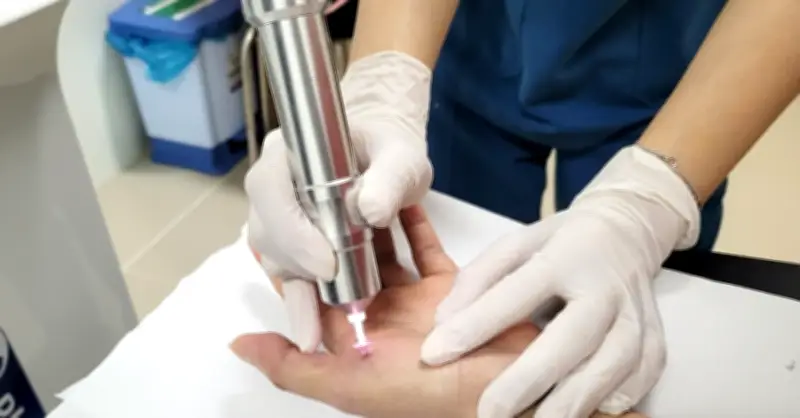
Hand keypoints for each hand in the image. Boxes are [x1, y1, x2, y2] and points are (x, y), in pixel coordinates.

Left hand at [232, 206, 646, 417]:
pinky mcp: (452, 285)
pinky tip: (399, 193)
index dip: (299, 262)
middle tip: (319, 187)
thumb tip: (237, 342)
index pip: (316, 295)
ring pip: (387, 252)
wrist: (508, 393)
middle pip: (352, 267)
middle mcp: (381, 318)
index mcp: (353, 342)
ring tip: (355, 182)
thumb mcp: (351, 387)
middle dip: (336, 233)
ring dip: (372, 223)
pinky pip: (426, 247)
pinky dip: (414, 222)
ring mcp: (417, 300)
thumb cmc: (425, 396)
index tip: (281, 221)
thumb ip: (295, 367)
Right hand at [245, 52, 432, 351]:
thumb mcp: (401, 158)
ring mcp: (275, 215)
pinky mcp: (289, 243)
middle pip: (265, 230)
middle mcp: (272, 185)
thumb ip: (390, 178)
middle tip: (336, 288)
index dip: (291, 229)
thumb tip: (368, 210)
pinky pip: (287, 273)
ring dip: (300, 287)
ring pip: (273, 257)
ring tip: (327, 315)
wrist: (385, 159)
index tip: (327, 262)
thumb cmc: (390, 150)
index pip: (269, 189)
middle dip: (298, 265)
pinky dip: (301, 301)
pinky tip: (312, 332)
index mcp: (289, 152)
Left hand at [422, 146, 700, 417]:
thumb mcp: (516, 244)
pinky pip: (641, 377)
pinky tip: (584, 411)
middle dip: (527, 381)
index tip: (434, 352)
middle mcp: (604, 287)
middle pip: (570, 340)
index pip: (515, 293)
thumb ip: (478, 279)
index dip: (474, 325)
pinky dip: (614, 398)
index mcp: (564, 257)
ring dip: (572, 402)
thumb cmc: (562, 244)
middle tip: (488, 413)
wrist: (626, 232)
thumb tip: (443, 322)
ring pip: (610, 366)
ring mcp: (635, 315)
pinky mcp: (655, 339)